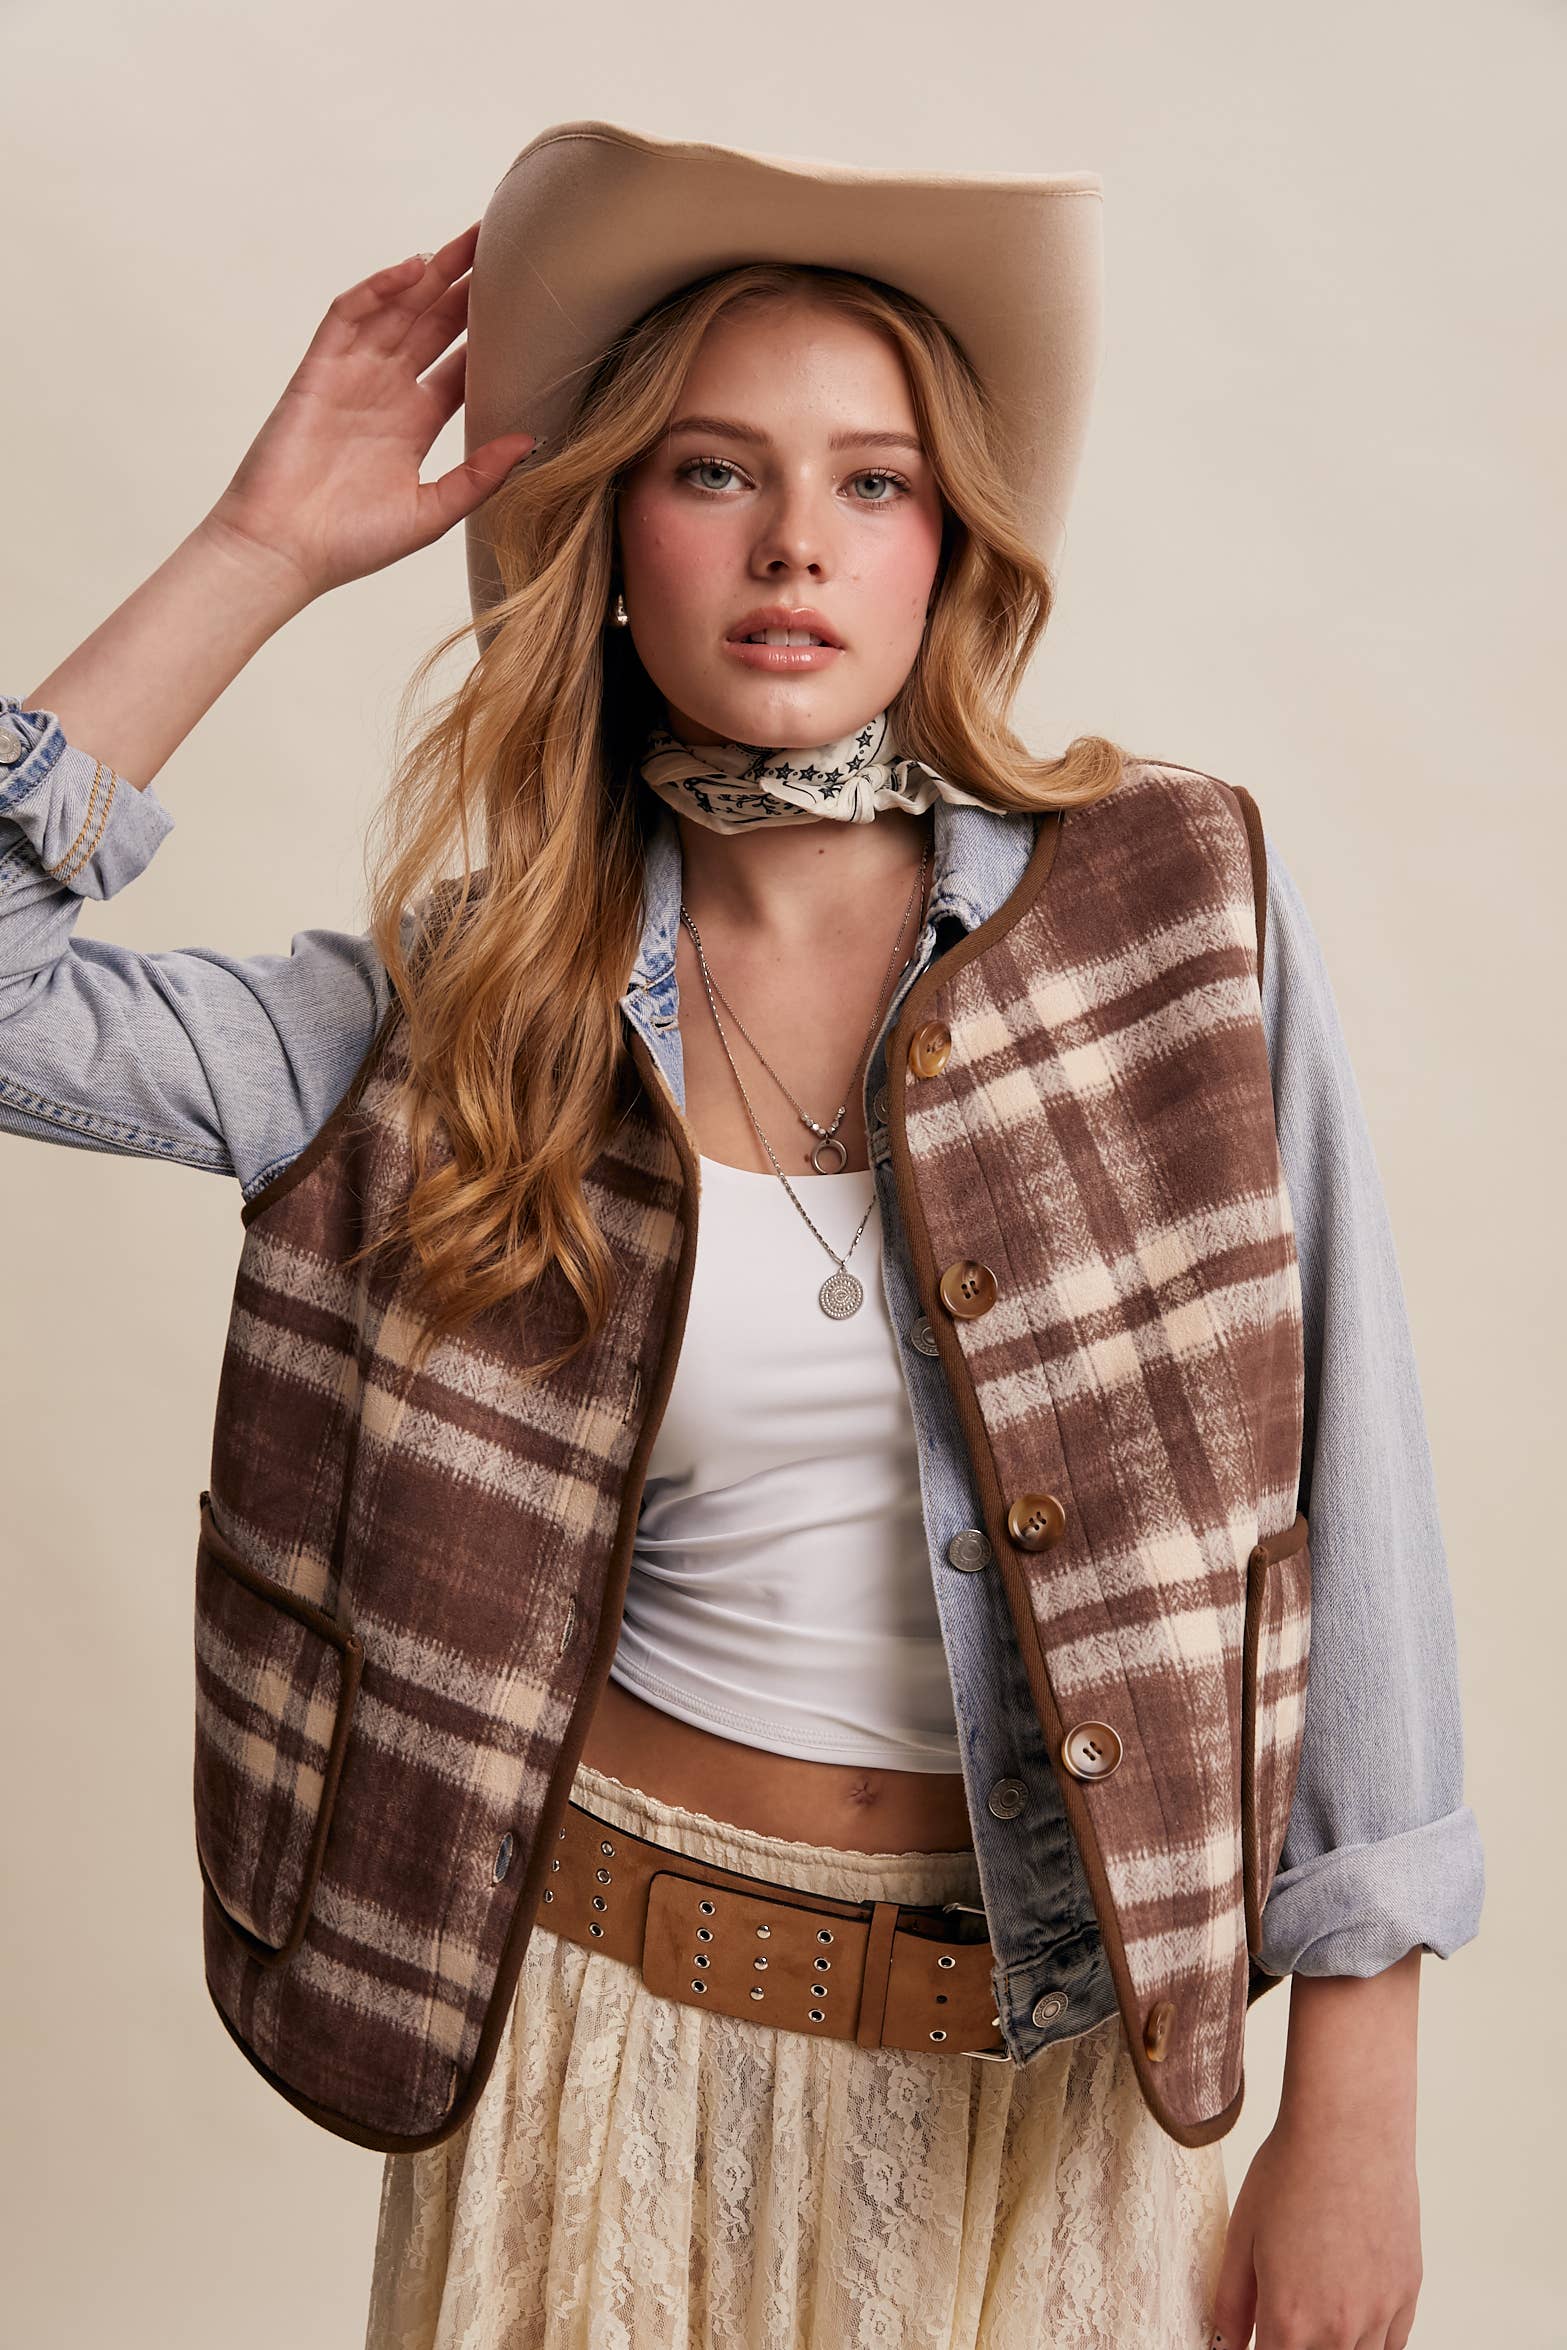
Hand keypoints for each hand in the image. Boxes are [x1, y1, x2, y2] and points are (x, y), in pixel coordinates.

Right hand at [201, 221, 538, 604]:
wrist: (284, 552)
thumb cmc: (352, 544)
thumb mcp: (434, 511)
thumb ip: (480, 476)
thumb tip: (531, 440)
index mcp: (414, 423)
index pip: (460, 364)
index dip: (490, 334)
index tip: (529, 307)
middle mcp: (386, 392)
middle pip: (433, 325)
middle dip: (466, 287)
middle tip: (507, 248)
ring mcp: (351, 377)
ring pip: (397, 311)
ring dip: (431, 275)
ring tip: (471, 242)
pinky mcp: (317, 372)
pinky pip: (347, 317)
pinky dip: (376, 289)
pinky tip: (411, 270)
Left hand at [1208, 2105, 1421, 2348]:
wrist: (1349, 2129)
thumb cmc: (1291, 2171)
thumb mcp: (1241, 2235)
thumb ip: (1230, 2302)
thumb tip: (1223, 2343)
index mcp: (1290, 2320)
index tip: (1259, 2334)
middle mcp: (1340, 2329)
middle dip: (1297, 2346)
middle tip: (1287, 2314)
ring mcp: (1379, 2314)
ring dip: (1334, 2346)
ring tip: (1316, 2311)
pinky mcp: (1408, 2293)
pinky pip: (1391, 2345)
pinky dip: (1370, 2341)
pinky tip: (1351, 2315)